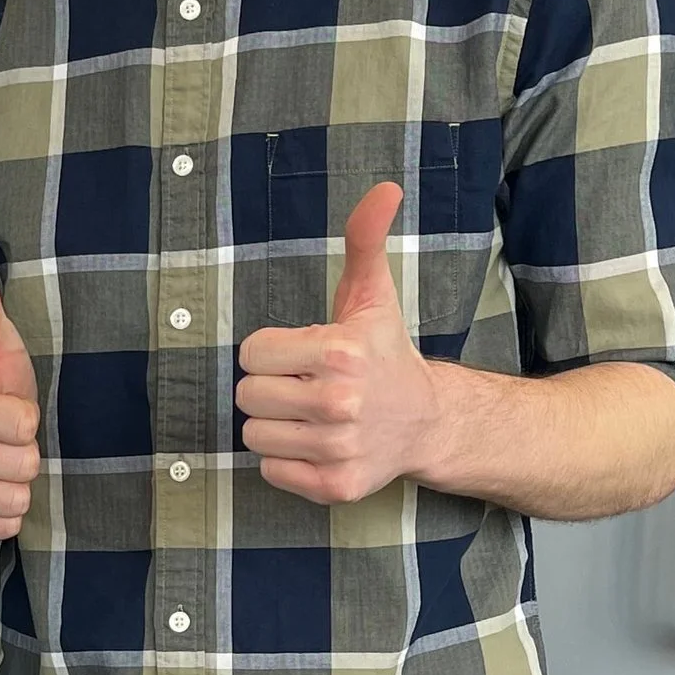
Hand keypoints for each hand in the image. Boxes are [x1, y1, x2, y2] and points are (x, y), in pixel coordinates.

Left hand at [235, 181, 439, 504]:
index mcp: (338, 352)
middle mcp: (338, 403)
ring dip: (276, 425)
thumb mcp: (372, 295)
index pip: (250, 354)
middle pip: (247, 395)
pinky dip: (287, 461)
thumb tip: (385, 188)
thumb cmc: (384, 354)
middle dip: (271, 388)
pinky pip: (270, 470)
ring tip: (312, 416)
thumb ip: (365, 240)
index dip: (270, 352)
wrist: (426, 422)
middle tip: (306, 386)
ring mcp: (337, 448)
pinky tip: (317, 443)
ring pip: (255, 435)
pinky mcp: (334, 486)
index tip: (301, 355)